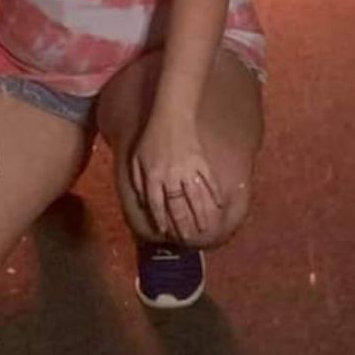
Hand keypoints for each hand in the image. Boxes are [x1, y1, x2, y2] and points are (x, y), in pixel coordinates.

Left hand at [131, 114, 223, 240]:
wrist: (171, 116)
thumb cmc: (151, 137)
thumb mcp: (136, 157)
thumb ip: (137, 180)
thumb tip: (142, 201)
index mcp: (153, 176)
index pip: (156, 204)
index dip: (161, 219)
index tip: (166, 232)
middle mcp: (170, 176)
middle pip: (177, 205)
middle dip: (182, 224)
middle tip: (188, 238)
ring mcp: (187, 169)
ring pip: (194, 197)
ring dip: (200, 214)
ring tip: (205, 228)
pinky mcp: (200, 161)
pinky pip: (208, 180)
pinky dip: (214, 192)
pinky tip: (219, 204)